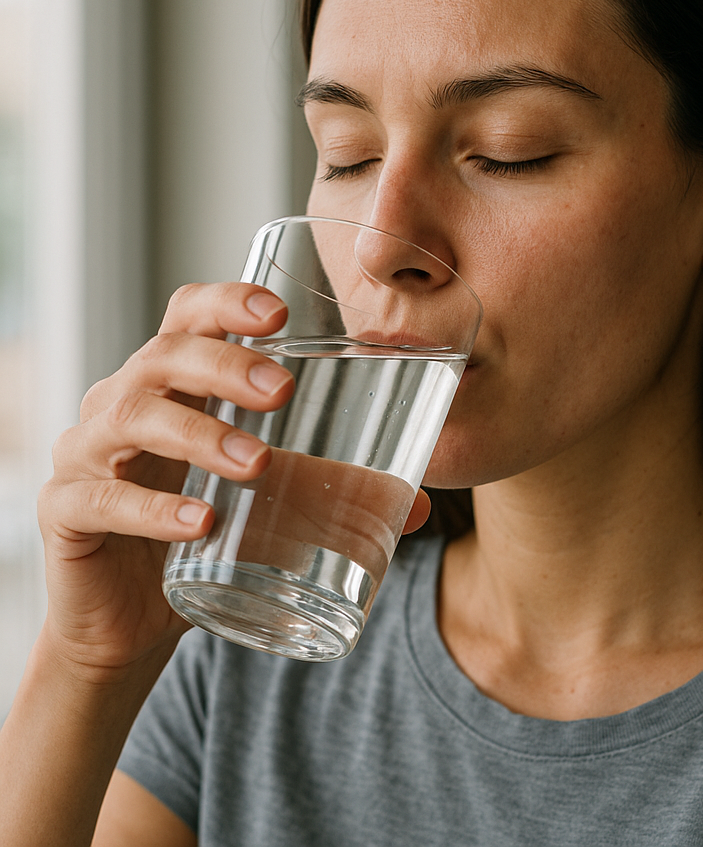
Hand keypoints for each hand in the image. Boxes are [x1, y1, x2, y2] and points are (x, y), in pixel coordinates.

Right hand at [36, 283, 294, 675]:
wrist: (131, 618)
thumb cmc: (202, 533)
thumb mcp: (271, 500)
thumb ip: (332, 489)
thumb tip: (419, 503)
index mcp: (174, 384)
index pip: (187, 316)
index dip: (226, 301)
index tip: (279, 314)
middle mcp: (123, 403)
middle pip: (164, 355)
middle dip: (227, 365)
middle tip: (285, 393)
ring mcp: (86, 453)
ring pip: (131, 416)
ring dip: (199, 433)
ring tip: (256, 463)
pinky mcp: (66, 511)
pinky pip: (100, 497)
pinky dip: (152, 508)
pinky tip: (199, 523)